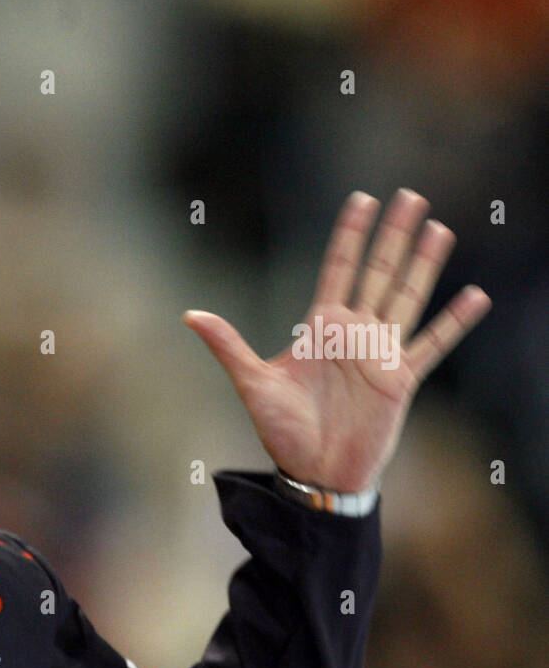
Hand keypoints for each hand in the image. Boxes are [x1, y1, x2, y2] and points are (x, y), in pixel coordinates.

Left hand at [183, 189, 490, 491]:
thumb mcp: (252, 382)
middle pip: (378, 272)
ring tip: (439, 229)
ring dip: (423, 264)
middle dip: (393, 235)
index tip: (362, 199)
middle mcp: (354, 333)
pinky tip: (476, 295)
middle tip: (411, 196)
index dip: (351, 234)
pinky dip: (454, 321)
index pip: (339, 268)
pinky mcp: (401, 379)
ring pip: (407, 297)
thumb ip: (227, 345)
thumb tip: (190, 315)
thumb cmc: (281, 430)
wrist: (313, 471)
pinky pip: (433, 343)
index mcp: (321, 327)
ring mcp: (380, 353)